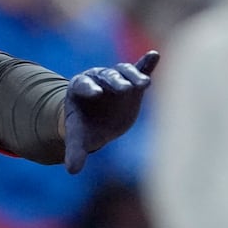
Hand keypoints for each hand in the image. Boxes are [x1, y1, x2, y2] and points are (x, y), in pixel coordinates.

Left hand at [63, 50, 158, 173]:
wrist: (98, 122)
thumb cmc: (85, 128)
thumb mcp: (79, 139)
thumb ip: (75, 151)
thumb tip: (72, 171)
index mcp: (80, 88)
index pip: (83, 84)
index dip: (89, 87)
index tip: (95, 92)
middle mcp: (98, 79)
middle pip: (107, 77)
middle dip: (116, 82)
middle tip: (124, 89)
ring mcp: (117, 79)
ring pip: (125, 72)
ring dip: (134, 76)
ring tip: (144, 84)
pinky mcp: (133, 82)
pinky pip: (140, 69)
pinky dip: (147, 64)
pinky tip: (154, 55)